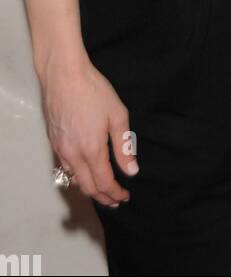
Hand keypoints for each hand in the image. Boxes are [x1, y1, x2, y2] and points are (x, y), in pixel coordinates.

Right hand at [40, 52, 137, 207]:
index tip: (125, 196)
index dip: (115, 193)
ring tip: (103, 190)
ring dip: (89, 189)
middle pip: (88, 187)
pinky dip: (77, 177)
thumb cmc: (93, 91)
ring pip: (74, 180)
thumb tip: (132, 170)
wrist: (64, 75)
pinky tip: (86, 173)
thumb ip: (124, 146)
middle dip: (103, 197)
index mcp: (92, 150)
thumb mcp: (117, 115)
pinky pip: (65, 168)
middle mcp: (73, 155)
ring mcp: (60, 149)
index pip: (104, 183)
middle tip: (116, 200)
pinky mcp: (53, 142)